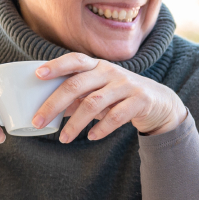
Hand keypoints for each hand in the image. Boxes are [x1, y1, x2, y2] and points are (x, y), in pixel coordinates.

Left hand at [33, 53, 185, 142]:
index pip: (75, 60)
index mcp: (98, 66)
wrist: (160, 102)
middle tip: (37, 121)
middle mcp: (111, 72)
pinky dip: (101, 128)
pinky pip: (116, 116)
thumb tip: (48, 110)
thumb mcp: (100, 93)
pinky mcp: (140, 100)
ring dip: (75, 123)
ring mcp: (126, 85)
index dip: (56, 66)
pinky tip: (91, 137)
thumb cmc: (122, 97)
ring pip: (93, 103)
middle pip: (77, 85)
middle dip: (54, 103)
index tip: (37, 75)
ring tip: (63, 139)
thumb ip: (77, 99)